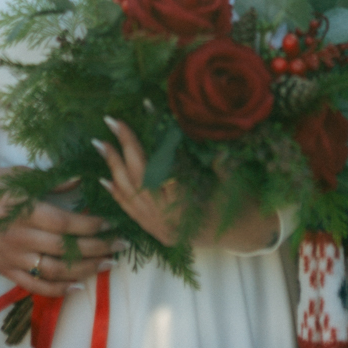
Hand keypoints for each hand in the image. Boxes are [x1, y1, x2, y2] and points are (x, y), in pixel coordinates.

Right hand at [0, 168, 121, 295]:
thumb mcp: (16, 175)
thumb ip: (49, 180)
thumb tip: (79, 180)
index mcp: (23, 210)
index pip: (64, 223)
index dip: (90, 226)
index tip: (112, 224)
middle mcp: (20, 237)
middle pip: (65, 248)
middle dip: (98, 248)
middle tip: (122, 246)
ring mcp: (12, 257)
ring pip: (54, 270)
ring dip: (85, 270)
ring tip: (108, 265)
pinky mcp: (4, 270)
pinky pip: (34, 286)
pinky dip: (58, 290)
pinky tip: (79, 287)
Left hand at [94, 117, 278, 253]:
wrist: (246, 235)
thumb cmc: (242, 201)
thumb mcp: (231, 176)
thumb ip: (209, 155)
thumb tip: (190, 125)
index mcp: (187, 206)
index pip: (159, 166)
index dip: (148, 138)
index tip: (139, 112)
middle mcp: (169, 221)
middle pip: (139, 180)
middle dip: (124, 149)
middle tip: (111, 123)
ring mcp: (161, 230)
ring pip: (130, 197)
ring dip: (114, 169)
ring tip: (101, 145)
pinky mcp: (157, 233)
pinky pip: (131, 212)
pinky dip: (118, 194)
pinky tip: (105, 178)